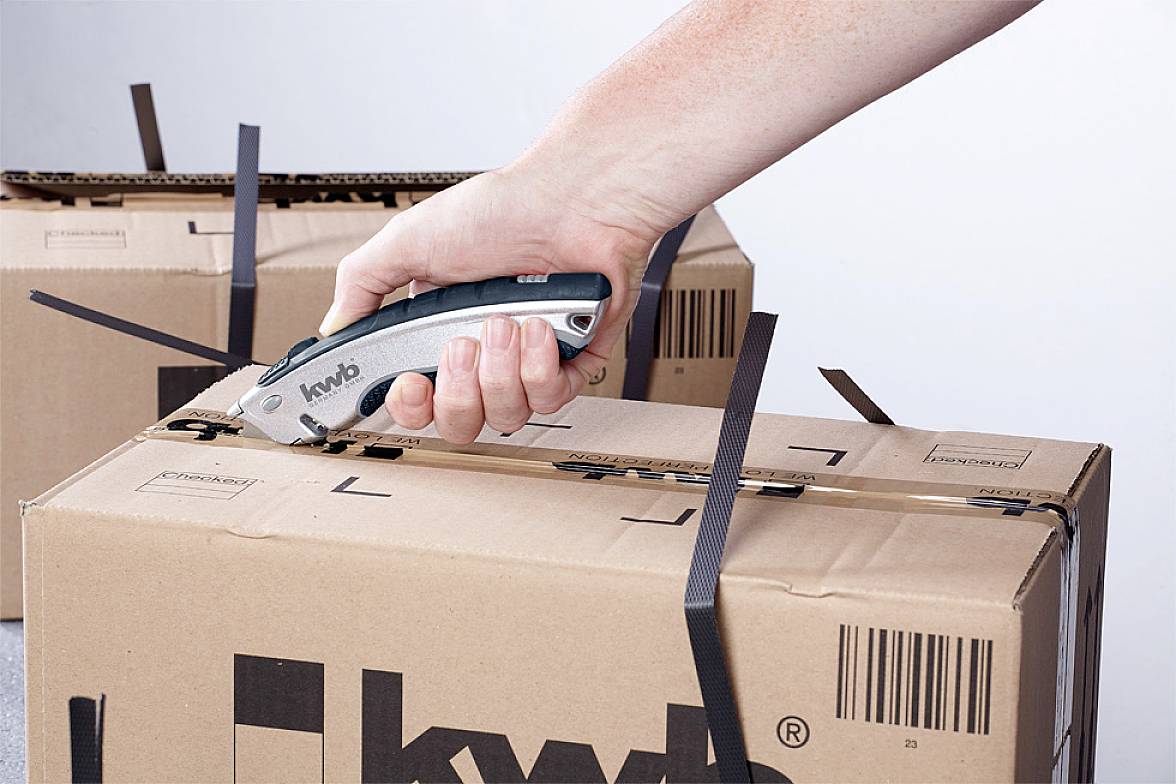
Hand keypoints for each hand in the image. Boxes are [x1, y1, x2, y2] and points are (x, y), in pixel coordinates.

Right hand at [319, 163, 660, 443]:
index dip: (409, 406)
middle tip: (461, 344)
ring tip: (506, 321)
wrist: (572, 200)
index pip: (416, 401)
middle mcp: (483, 356)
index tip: (409, 384)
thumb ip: (363, 284)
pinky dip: (541, 365)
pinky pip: (550, 399)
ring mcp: (527, 364)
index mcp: (439, 334)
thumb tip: (334, 328)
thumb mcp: (410, 240)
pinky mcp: (571, 364)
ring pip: (504, 416)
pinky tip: (539, 327)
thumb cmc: (503, 211)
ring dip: (500, 370)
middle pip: (458, 423)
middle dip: (456, 390)